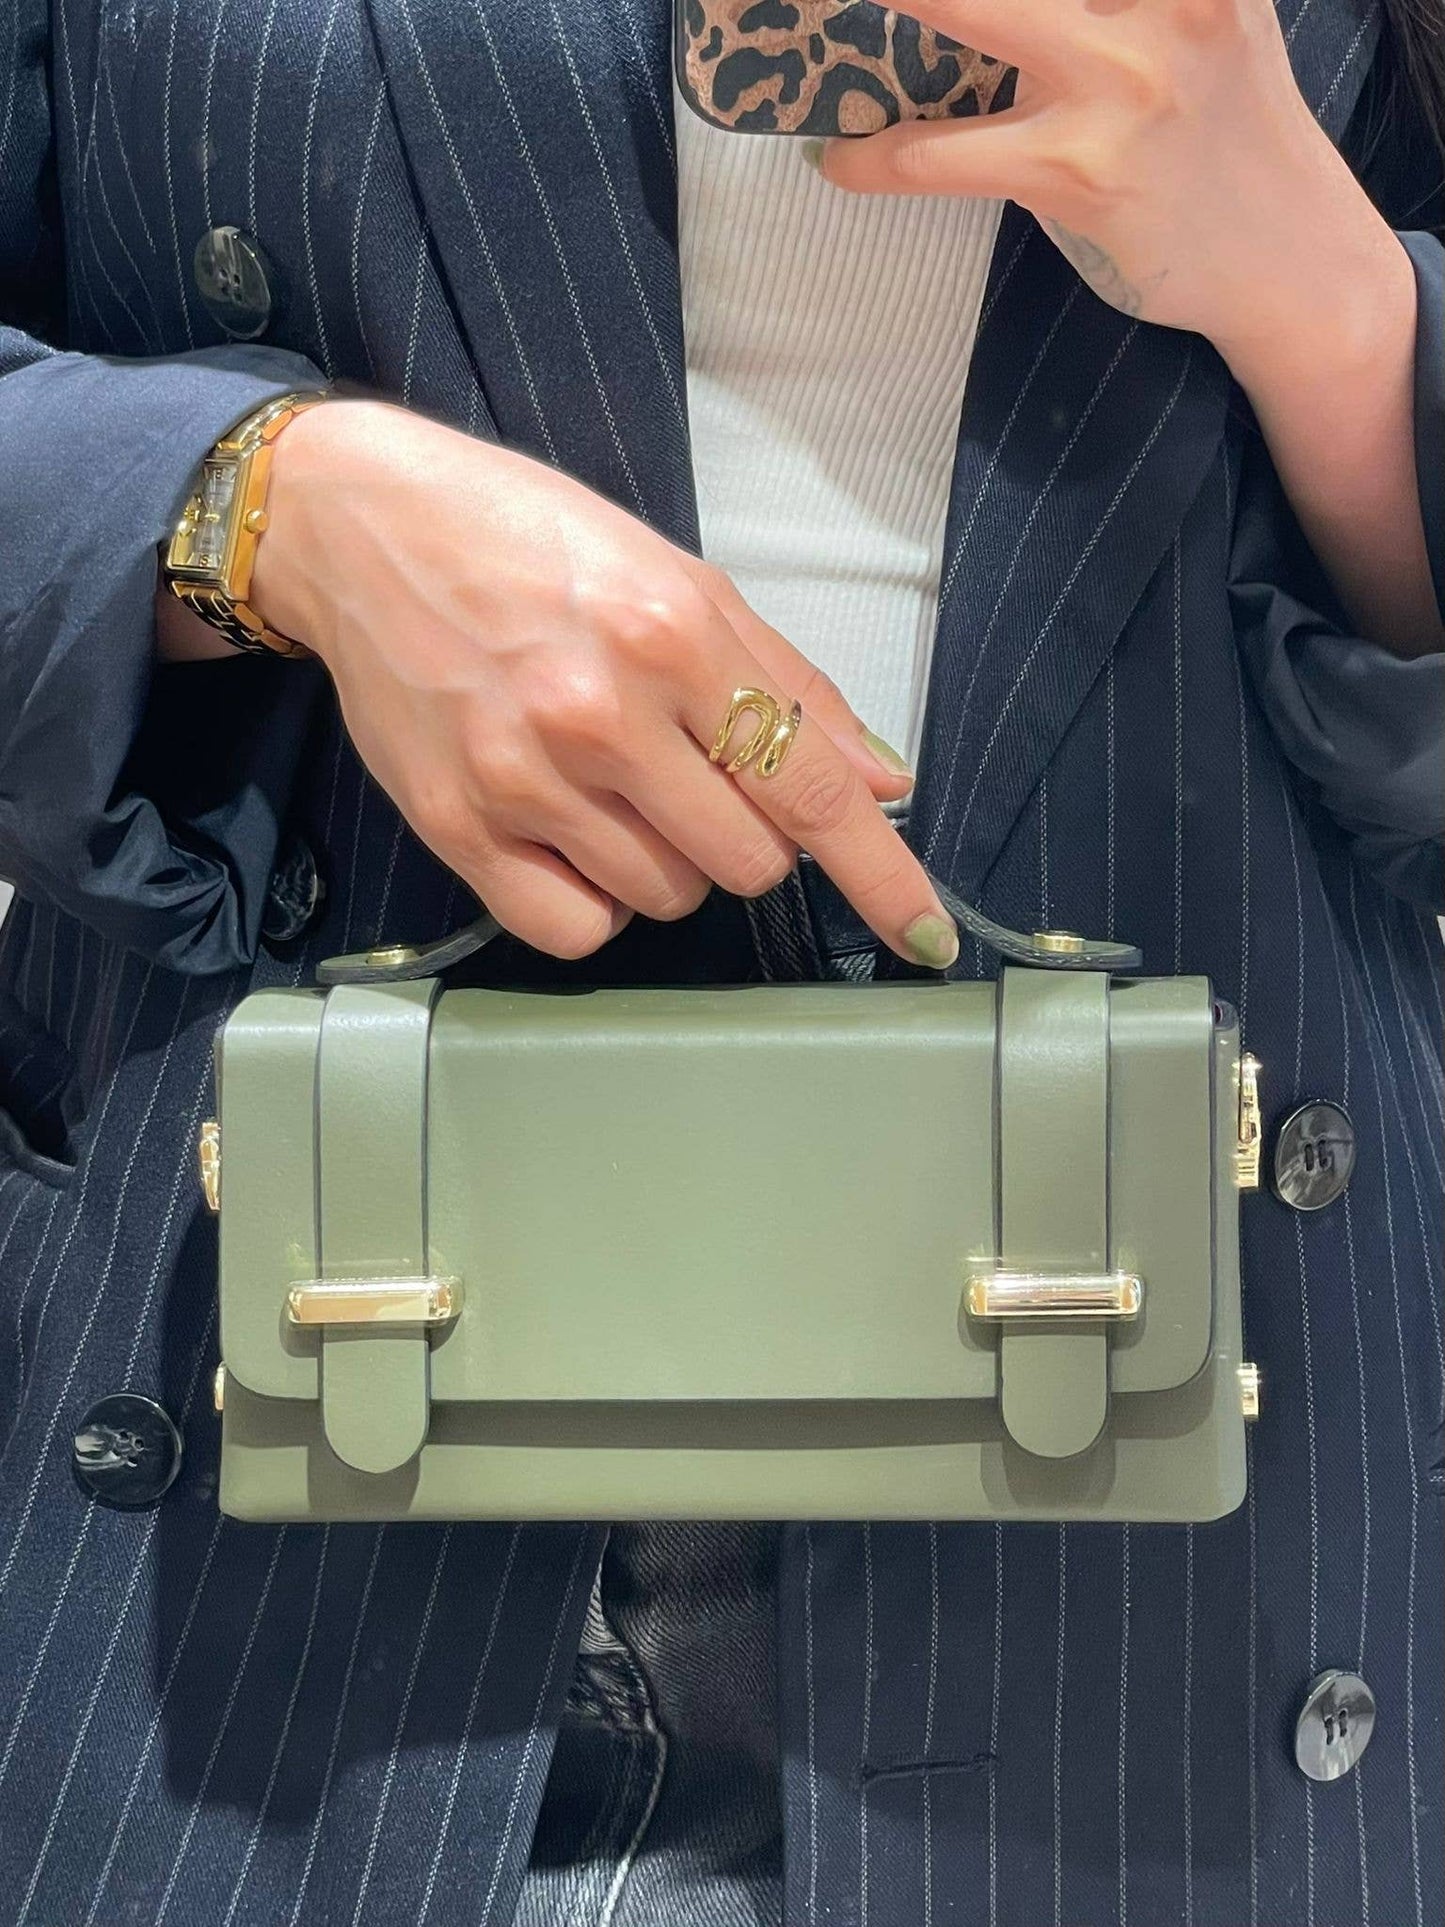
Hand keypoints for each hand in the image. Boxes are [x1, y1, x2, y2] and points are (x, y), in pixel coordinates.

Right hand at [243, 399, 958, 965]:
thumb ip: (784, 682)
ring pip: (667, 898)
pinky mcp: (457, 826)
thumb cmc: (531, 539)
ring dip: (666, 859)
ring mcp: (523, 777)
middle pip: (747, 864)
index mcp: (673, 633)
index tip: (925, 935)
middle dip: (744, 833)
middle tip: (689, 769)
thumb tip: (882, 780)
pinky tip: (573, 837)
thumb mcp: (676, 575)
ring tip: (610, 781)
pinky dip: (596, 900)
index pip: (809, 787)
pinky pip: (575, 928)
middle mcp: (601, 713)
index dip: (881, 874)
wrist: (360, 528)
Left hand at [816, 1, 1379, 361]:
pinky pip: (942, 156)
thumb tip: (1002, 16)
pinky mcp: (1076, 170)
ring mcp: (1117, 82)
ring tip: (813, 28)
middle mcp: (1159, 3)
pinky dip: (876, 159)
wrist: (1293, 259)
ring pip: (966, 10)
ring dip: (886, 3)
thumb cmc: (1233, 132)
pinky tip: (841, 160)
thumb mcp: (1206, 18)